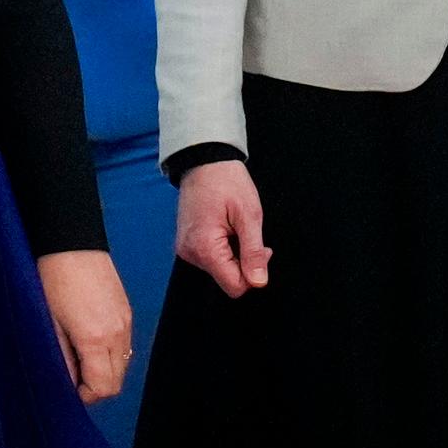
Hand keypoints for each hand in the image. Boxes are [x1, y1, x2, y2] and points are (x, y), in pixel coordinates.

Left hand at [37, 248, 132, 404]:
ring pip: (122, 365)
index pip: (103, 388)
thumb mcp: (49, 323)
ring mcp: (126, 323)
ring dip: (103, 371)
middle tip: (71, 377)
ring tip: (78, 358)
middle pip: (116, 381)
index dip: (85, 396)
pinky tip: (88, 342)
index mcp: (96, 339)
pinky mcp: (126, 312)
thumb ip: (61, 358)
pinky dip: (109, 354)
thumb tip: (65, 383)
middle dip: (94, 387)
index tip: (67, 389)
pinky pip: (124, 346)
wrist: (71, 242)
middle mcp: (118, 334)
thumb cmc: (53, 279)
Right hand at [176, 160, 271, 297]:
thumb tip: (259, 281)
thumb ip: (253, 252)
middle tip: (250, 234)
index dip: (254, 274)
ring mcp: (186, 249)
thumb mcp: (249, 216)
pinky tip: (226, 228)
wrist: (204, 162)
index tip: (261, 251)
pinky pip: (210, 258)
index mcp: (205, 249)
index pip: (234, 286)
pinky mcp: (186, 243)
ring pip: (220, 269)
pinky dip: (223, 248)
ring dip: (234, 254)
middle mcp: (190, 253)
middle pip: (227, 279)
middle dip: (245, 262)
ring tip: (235, 227)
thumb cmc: (226, 182)